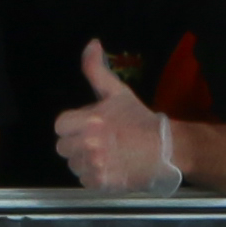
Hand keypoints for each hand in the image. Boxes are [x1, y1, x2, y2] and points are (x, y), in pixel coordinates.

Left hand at [54, 42, 184, 191]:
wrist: (165, 149)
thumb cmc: (138, 120)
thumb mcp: (117, 92)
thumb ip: (96, 69)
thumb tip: (91, 43)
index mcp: (90, 120)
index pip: (60, 125)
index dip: (73, 126)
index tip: (89, 127)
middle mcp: (89, 144)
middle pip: (63, 147)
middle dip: (77, 143)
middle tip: (98, 141)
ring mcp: (95, 165)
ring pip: (73, 164)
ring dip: (84, 161)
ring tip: (105, 154)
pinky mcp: (101, 182)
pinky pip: (84, 180)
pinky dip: (94, 176)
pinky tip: (109, 167)